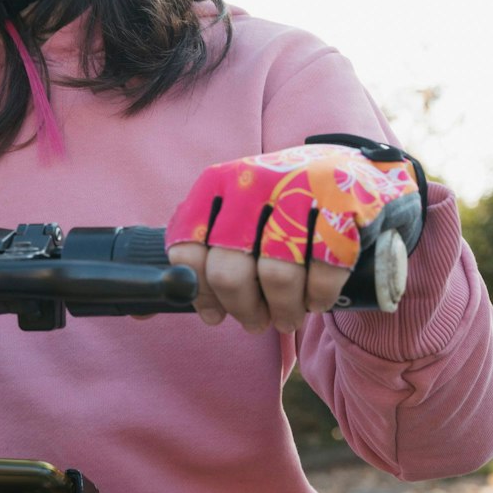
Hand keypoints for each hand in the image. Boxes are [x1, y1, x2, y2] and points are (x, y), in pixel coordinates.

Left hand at [165, 140, 423, 333]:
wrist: (352, 170)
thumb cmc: (280, 208)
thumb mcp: (232, 216)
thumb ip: (196, 256)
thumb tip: (140, 311)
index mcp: (217, 182)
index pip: (187, 251)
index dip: (201, 294)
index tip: (216, 313)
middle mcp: (253, 180)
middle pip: (229, 270)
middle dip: (243, 309)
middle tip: (256, 322)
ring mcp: (300, 188)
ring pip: (277, 276)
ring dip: (283, 311)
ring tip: (288, 317)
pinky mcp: (343, 203)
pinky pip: (324, 270)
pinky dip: (319, 297)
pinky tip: (317, 300)